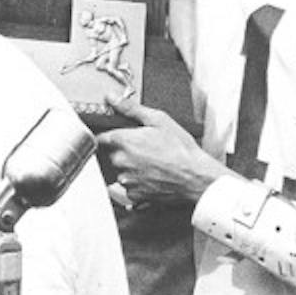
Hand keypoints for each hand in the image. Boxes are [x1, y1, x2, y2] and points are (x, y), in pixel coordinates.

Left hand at [96, 92, 222, 207]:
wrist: (196, 178)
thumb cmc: (181, 149)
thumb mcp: (158, 120)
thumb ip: (130, 109)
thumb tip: (111, 98)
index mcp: (123, 141)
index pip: (99, 137)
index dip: (109, 136)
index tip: (118, 136)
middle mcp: (120, 162)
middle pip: (110, 154)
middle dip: (122, 151)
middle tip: (144, 149)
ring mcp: (125, 181)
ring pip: (119, 171)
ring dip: (129, 167)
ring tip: (151, 164)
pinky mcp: (133, 196)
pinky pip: (128, 187)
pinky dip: (137, 182)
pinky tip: (152, 176)